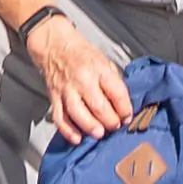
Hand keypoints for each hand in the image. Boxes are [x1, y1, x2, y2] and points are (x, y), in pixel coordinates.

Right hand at [33, 12, 132, 141]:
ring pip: (79, 114)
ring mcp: (67, 90)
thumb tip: (123, 106)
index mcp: (99, 69)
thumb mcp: (104, 61)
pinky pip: (60, 118)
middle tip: (115, 126)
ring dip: (91, 127)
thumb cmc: (82, 54)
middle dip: (110, 121)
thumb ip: (113, 83)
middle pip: (99, 106)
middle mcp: (83, 79)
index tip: (128, 117)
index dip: (125, 109)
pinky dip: (68, 131)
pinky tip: (77, 138)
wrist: (55, 45)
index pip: (117, 93)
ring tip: (100, 134)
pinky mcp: (54, 98)